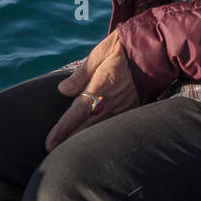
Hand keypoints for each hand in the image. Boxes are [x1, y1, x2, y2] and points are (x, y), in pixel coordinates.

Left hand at [46, 33, 139, 151]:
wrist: (151, 49)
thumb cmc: (120, 49)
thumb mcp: (99, 54)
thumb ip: (80, 74)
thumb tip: (62, 90)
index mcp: (102, 85)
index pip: (78, 111)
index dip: (63, 128)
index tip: (50, 142)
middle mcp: (113, 99)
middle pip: (87, 126)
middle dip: (69, 140)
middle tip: (52, 152)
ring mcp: (124, 106)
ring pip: (100, 128)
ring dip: (84, 139)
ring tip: (67, 149)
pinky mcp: (132, 108)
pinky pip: (114, 124)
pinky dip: (101, 132)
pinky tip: (92, 138)